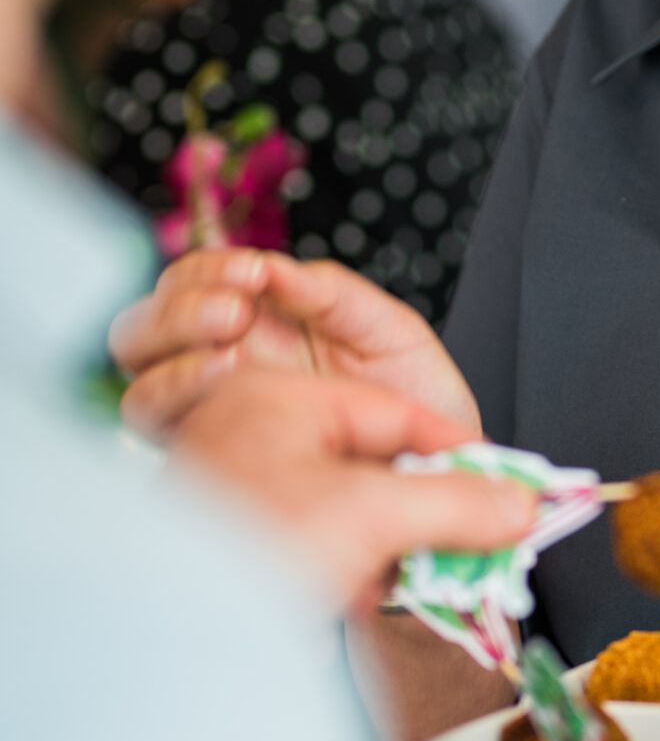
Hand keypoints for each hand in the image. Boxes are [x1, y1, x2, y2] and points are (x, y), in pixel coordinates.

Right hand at [111, 249, 478, 436]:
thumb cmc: (415, 400)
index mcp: (259, 324)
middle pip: (142, 329)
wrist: (438, 471)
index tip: (252, 272)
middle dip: (179, 309)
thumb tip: (276, 270)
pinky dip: (179, 398)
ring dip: (174, 354)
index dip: (206, 269)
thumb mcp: (388, 331)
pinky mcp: (215, 458)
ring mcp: (211, 417)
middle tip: (235, 311)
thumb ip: (334, 293)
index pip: (191, 283)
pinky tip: (229, 386)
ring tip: (234, 353)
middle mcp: (220, 367)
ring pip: (140, 379)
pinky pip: (160, 430)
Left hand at [170, 367, 533, 613]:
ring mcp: (236, 490)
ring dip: (388, 543)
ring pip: (343, 505)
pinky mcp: (234, 544)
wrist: (160, 643)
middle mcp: (248, 433)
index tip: (503, 482)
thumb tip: (517, 505)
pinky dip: (347, 568)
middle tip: (475, 534)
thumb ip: (454, 505)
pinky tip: (360, 597)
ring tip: (420, 573)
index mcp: (272, 398)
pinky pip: (312, 543)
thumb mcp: (368, 516)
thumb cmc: (240, 554)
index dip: (456, 448)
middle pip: (371, 458)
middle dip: (423, 503)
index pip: (392, 409)